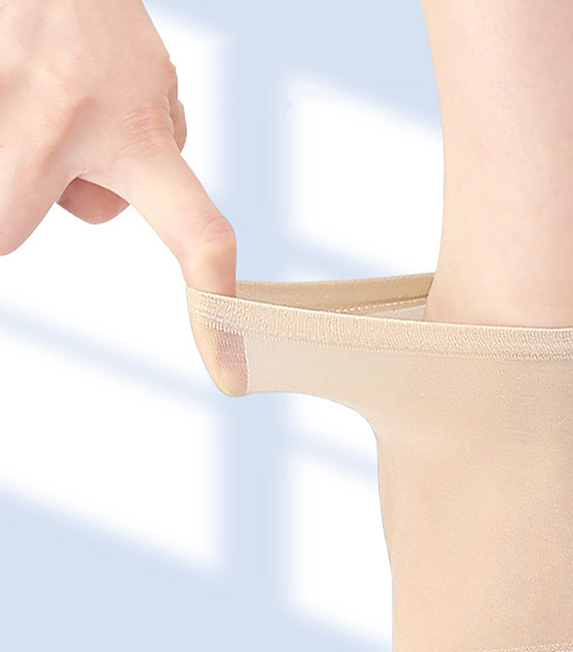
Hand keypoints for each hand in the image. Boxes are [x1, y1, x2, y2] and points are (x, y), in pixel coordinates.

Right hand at [0, 0, 234, 293]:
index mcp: (137, 139)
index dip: (213, 316)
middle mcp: (62, 131)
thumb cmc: (93, 15)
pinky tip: (7, 78)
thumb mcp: (151, 83)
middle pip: (11, 232)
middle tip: (48, 136)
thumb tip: (112, 198)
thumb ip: (151, 152)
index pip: (199, 240)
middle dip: (23, 197)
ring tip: (28, 97)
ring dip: (6, 157)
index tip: (228, 372)